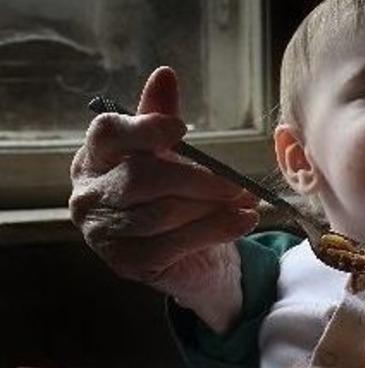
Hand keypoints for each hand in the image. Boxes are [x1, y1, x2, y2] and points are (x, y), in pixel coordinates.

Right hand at [69, 67, 259, 330]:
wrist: (192, 255)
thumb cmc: (177, 196)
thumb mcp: (171, 154)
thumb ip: (162, 118)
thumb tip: (164, 74)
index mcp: (95, 157)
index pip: (109, 133)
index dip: (146, 127)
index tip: (182, 129)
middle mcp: (88, 195)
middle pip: (143, 178)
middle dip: (199, 179)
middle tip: (239, 184)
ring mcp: (103, 234)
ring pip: (163, 214)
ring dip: (212, 207)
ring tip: (246, 203)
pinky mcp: (127, 265)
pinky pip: (173, 244)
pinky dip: (215, 231)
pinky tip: (242, 222)